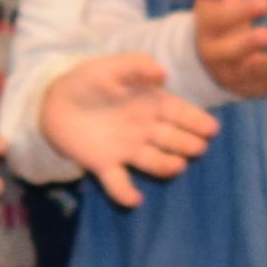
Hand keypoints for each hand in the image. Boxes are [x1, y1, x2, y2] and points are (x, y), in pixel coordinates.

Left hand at [37, 51, 217, 206]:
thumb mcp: (112, 67)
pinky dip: (125, 193)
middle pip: (172, 140)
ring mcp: (126, 149)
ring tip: (177, 166)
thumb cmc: (89, 81)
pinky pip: (118, 183)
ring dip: (165, 166)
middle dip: (187, 144)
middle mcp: (144, 130)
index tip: (211, 129)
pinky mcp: (104, 165)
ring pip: (152, 161)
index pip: (179, 113)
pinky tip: (134, 200)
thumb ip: (137, 67)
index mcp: (151, 105)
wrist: (55, 102)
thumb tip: (163, 74)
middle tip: (198, 147)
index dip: (196, 121)